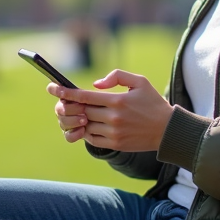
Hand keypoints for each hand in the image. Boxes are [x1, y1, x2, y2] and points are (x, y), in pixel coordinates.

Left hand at [48, 70, 173, 150]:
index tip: (52, 88)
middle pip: (82, 111)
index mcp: (117, 100)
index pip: (84, 96)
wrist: (167, 129)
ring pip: (85, 125)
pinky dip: (86, 132)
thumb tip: (95, 84)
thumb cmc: (152, 102)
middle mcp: (114, 117)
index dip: (66, 92)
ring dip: (78, 119)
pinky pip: (92, 138)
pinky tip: (88, 124)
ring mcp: (114, 132)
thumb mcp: (139, 81)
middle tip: (63, 100)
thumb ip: (116, 76)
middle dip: (70, 105)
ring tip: (77, 113)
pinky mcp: (115, 143)